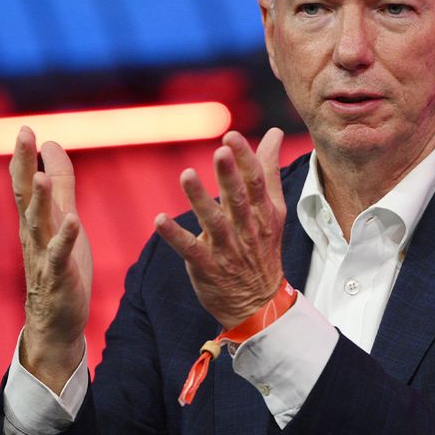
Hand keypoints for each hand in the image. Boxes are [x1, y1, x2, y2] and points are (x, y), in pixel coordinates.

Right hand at [10, 126, 92, 390]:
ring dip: (37, 199)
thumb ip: (59, 182)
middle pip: (25, 196)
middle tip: (23, 135)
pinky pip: (60, 256)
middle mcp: (33, 234)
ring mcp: (43, 256)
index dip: (23, 156)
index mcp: (34, 219)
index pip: (24, 183)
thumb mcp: (63, 216)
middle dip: (23, 164)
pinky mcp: (59, 277)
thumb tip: (50, 144)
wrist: (56, 320)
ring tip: (37, 175)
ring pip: (38, 224)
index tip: (24, 127)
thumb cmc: (59, 265)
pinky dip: (64, 238)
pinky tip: (72, 220)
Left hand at [155, 128, 285, 329]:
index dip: (245, 158)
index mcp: (263, 212)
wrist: (260, 303)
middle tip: (220, 151)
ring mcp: (226, 249)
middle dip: (229, 175)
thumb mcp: (274, 209)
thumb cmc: (263, 247)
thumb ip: (269, 169)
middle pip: (238, 199)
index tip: (231, 136)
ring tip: (187, 175)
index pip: (256, 181)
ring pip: (214, 221)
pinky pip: (189, 249)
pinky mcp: (207, 266)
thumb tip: (274, 132)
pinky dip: (175, 235)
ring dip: (200, 199)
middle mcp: (247, 228)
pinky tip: (159, 220)